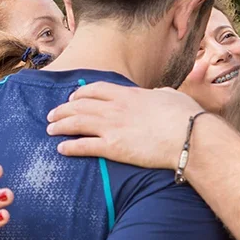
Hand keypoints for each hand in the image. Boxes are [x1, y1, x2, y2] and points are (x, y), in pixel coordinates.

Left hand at [47, 84, 205, 167]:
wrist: (189, 136)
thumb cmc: (185, 116)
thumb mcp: (171, 96)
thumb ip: (159, 94)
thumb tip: (158, 93)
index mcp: (129, 94)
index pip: (96, 90)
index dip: (80, 94)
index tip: (73, 98)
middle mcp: (116, 108)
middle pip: (80, 105)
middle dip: (63, 109)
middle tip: (52, 114)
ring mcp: (112, 127)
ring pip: (76, 123)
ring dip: (60, 125)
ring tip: (50, 129)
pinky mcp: (113, 147)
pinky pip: (84, 146)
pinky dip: (70, 147)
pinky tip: (61, 149)